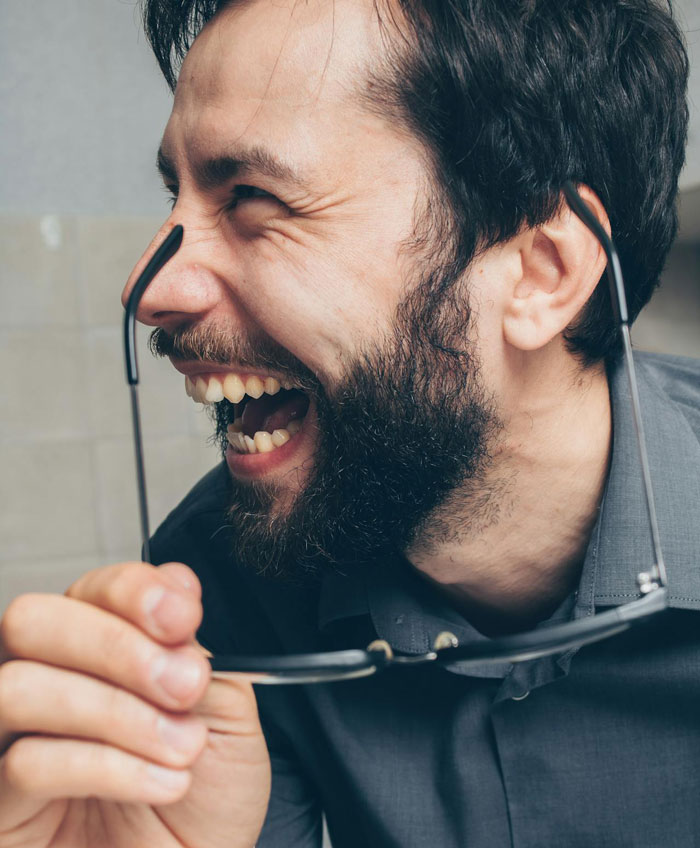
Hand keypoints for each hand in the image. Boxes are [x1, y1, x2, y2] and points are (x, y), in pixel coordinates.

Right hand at [0, 562, 270, 847]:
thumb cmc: (210, 794)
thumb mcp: (226, 708)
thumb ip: (196, 648)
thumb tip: (175, 591)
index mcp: (105, 648)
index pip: (92, 588)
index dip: (134, 590)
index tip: (184, 616)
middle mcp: (51, 681)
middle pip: (33, 619)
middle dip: (115, 645)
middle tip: (183, 685)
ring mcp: (17, 739)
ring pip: (20, 684)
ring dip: (117, 711)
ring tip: (183, 745)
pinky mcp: (6, 806)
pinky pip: (27, 763)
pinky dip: (110, 767)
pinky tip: (162, 781)